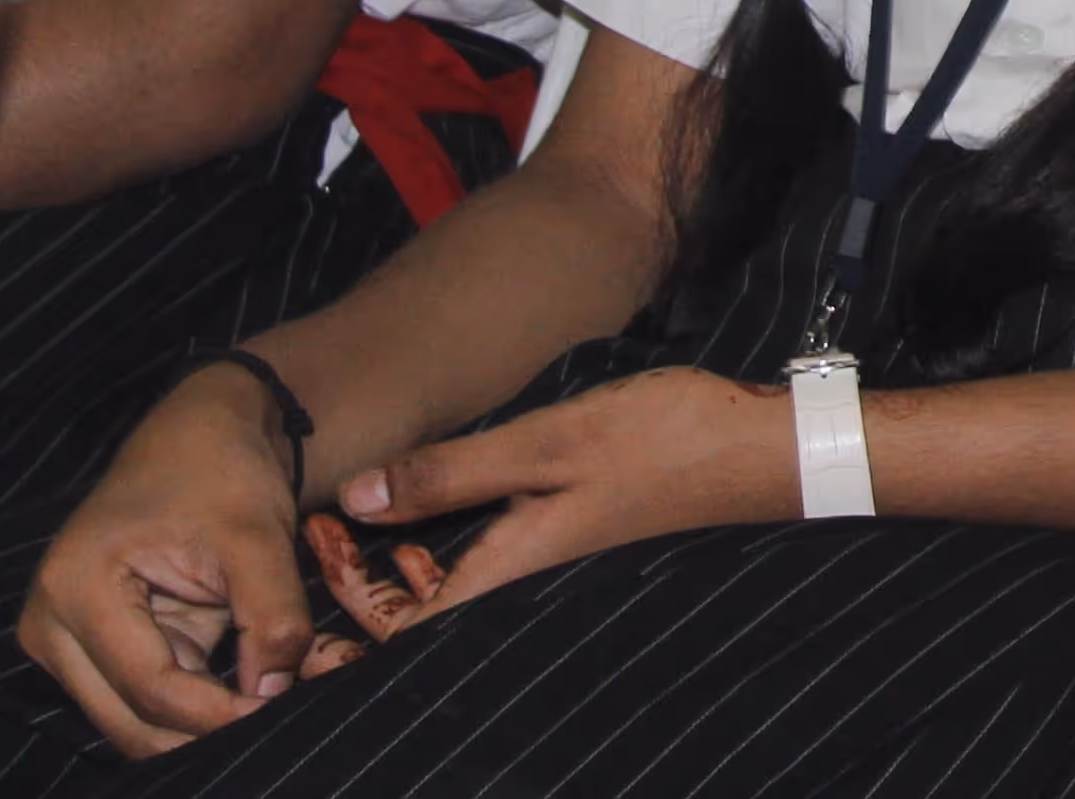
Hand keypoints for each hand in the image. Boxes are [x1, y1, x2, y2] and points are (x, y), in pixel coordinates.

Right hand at [15, 368, 316, 753]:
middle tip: (277, 727)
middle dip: (203, 732)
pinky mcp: (92, 651)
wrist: (198, 437)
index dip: (217, 713)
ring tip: (264, 712)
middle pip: (129, 719)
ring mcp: (64, 643)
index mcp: (76, 585)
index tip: (279, 715)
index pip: (151, 684)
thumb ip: (272, 617)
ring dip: (196, 728)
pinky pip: (141, 703)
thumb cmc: (222, 472)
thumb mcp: (258, 536)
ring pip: (132, 722)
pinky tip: (240, 703)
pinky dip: (191, 711)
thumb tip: (272, 696)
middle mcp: (50, 623)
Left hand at [314, 368, 791, 636]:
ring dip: (401, 564)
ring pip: (448, 594)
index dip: (341, 603)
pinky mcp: (565, 544)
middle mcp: (520, 586)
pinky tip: (440, 504)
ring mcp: (545, 568)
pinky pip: (482, 567)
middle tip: (326, 518)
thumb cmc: (662, 443)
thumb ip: (451, 472)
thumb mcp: (547, 442)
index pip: (397, 632)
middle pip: (414, 621)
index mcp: (507, 575)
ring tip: (369, 507)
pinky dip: (445, 547)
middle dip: (358, 585)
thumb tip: (355, 497)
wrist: (760, 448)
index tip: (314, 533)